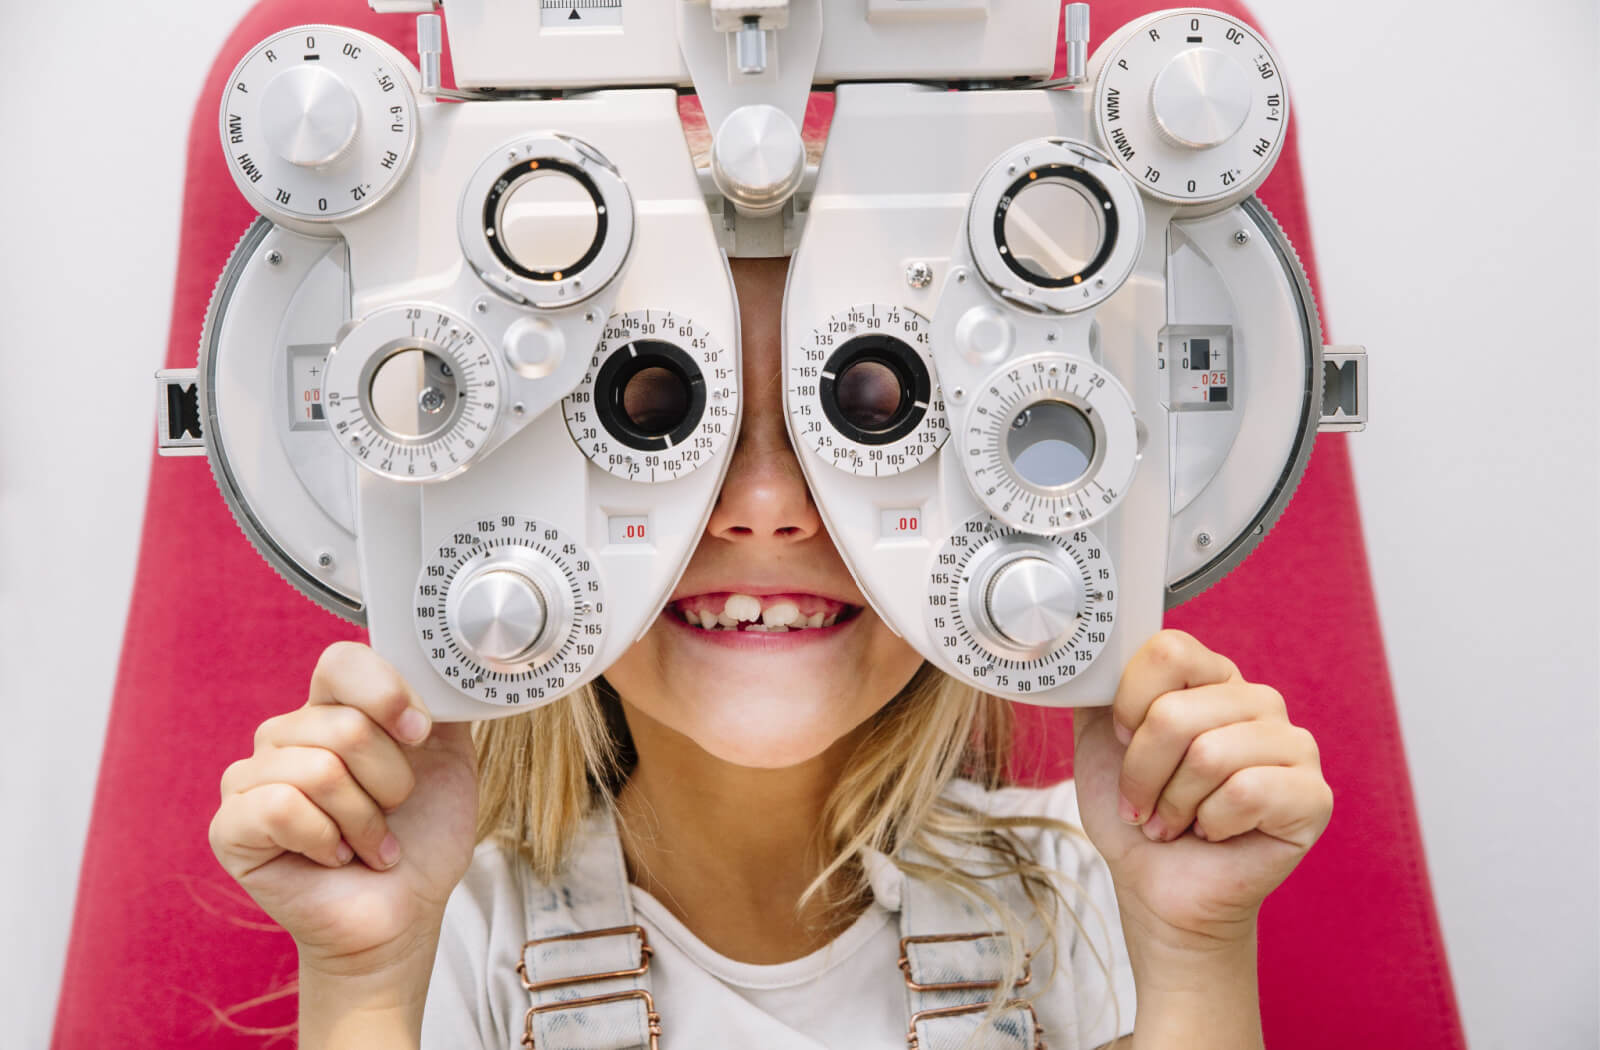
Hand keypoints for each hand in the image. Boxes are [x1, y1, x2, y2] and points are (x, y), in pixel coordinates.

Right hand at [209, 641, 478, 978]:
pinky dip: (325, 840)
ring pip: (320, 770)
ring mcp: (251, 779)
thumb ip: (440, 703)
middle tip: (392, 812)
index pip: (342, 662)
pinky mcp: (230, 827)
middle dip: (391, 782)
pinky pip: (282, 808)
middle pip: (345, 726)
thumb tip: (439, 667)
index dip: (388, 695)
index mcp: (333, 709)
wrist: (404, 912)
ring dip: (365, 819)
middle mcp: (286, 735)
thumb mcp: (449, 757)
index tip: (419, 736)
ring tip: (367, 841)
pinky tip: (332, 857)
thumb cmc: (421, 837)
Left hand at [1071, 630, 1332, 952]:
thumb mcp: (1098, 738)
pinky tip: (1215, 834)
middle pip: (1176, 712)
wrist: (1157, 886)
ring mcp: (1294, 746)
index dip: (1130, 704)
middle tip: (1144, 803)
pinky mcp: (1314, 796)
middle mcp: (1258, 701)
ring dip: (1174, 803)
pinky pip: (1247, 792)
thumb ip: (1099, 686)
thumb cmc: (1135, 813)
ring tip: (1176, 822)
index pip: (1169, 651)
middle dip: (1142, 772)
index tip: (1122, 741)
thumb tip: (1096, 654)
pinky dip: (1213, 823)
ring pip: (1209, 754)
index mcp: (1212, 678)